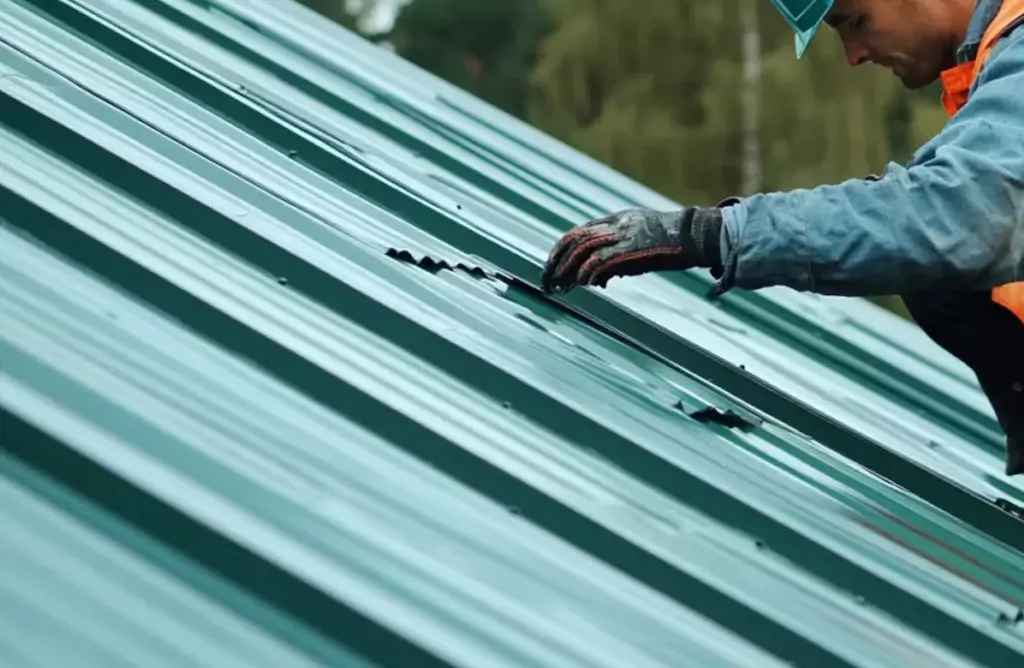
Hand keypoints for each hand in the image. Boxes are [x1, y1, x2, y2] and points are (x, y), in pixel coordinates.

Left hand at [540, 206, 723, 292]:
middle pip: (574, 239)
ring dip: (567, 270)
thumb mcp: (639, 243)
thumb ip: (616, 257)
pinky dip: (589, 272)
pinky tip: (583, 285)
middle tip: (545, 280)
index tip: (551, 266)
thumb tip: (596, 279)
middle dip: (556, 261)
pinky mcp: (632, 248)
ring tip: (557, 287)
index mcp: (616, 219)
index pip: (578, 232)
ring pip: (583, 249)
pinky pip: (602, 260)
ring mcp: (623, 234)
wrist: (696, 235)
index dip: (562, 250)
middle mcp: (615, 224)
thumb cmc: (671, 243)